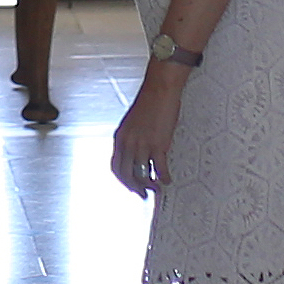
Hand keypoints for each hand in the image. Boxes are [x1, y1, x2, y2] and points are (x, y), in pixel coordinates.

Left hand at [110, 69, 183, 197]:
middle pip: (126, 174)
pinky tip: (168, 179)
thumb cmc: (149, 103)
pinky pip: (159, 168)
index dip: (122, 180)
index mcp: (120, 137)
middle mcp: (128, 143)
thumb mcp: (132, 123)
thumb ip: (132, 138)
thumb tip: (137, 153)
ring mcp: (142, 144)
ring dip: (149, 185)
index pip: (115, 166)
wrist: (160, 89)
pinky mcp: (157, 144)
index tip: (130, 186)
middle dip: (134, 188)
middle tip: (143, 194)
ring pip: (141, 174)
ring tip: (157, 189)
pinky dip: (163, 177)